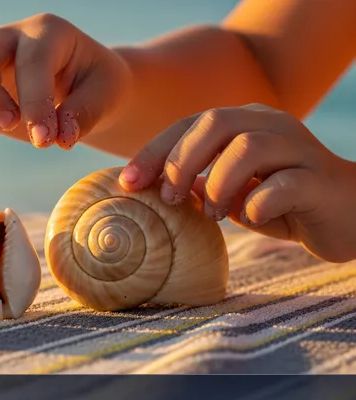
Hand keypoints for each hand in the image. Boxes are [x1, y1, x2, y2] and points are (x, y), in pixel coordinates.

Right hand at [0, 13, 131, 148]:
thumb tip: (59, 137)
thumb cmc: (94, 85)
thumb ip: (86, 113)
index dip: (35, 101)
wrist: (80, 83)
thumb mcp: (106, 94)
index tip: (45, 140)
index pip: (32, 60)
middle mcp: (7, 37)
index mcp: (48, 33)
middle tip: (6, 126)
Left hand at [119, 103, 355, 262]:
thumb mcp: (231, 193)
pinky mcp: (321, 180)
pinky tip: (249, 217)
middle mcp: (271, 126)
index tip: (127, 182)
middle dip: (180, 161)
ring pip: (247, 147)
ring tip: (213, 214)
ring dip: (218, 184)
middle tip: (167, 198)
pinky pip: (284, 184)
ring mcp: (300, 149)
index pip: (190, 124)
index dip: (154, 151)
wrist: (349, 216)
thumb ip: (198, 185)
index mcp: (245, 122)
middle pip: (215, 123)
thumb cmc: (282, 202)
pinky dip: (257, 202)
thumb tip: (151, 188)